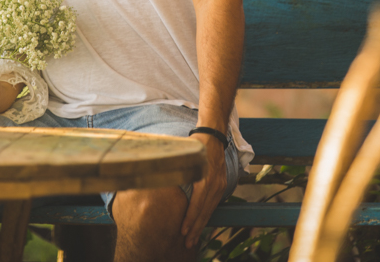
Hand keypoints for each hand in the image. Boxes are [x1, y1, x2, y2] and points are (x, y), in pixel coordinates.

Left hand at [180, 133, 227, 248]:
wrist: (213, 134)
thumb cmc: (195, 144)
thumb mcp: (185, 156)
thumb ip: (176, 169)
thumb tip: (158, 177)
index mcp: (205, 178)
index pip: (197, 204)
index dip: (190, 219)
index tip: (183, 231)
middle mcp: (215, 184)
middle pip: (205, 211)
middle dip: (196, 229)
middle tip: (188, 244)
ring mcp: (220, 185)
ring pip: (210, 210)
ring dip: (202, 225)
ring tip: (193, 239)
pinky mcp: (221, 184)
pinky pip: (213, 204)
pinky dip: (207, 215)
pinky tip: (201, 223)